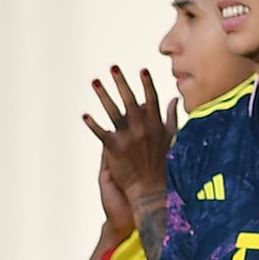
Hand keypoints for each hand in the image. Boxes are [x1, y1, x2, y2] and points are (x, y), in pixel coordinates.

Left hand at [84, 63, 176, 229]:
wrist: (152, 191)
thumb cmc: (164, 166)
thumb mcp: (172, 139)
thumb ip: (172, 118)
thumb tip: (174, 100)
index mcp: (156, 125)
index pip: (152, 100)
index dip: (146, 84)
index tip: (142, 70)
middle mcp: (142, 128)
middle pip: (130, 100)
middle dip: (122, 83)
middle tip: (113, 68)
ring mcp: (129, 138)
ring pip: (114, 112)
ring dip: (103, 96)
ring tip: (95, 82)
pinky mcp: (116, 149)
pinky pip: (102, 133)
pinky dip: (93, 124)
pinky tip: (84, 116)